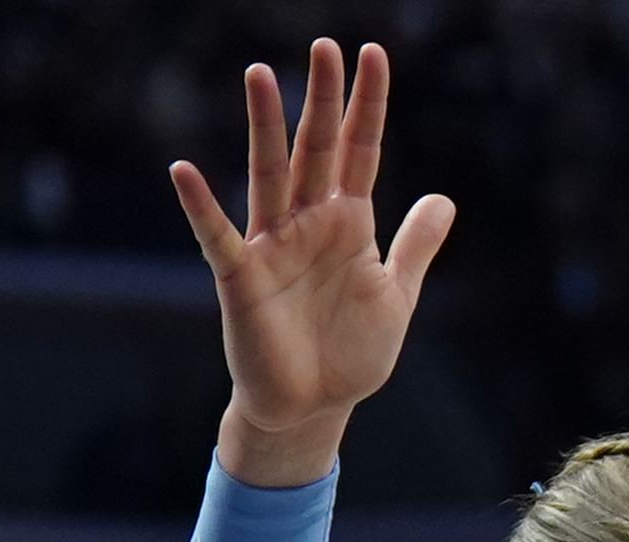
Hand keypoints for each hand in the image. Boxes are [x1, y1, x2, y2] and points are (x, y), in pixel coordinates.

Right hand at [169, 38, 455, 484]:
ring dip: (265, 129)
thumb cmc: (350, 351)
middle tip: (325, 46)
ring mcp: (272, 246)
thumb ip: (415, 246)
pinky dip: (201, 207)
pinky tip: (185, 172)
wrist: (316, 407)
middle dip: (322, 101)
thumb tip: (443, 197)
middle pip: (316, 150)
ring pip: (269, 176)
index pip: (360, 152)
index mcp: (348, 224)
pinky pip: (219, 238)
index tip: (373, 54)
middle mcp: (308, 223)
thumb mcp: (396, 295)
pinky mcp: (241, 279)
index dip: (368, 106)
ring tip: (262, 76)